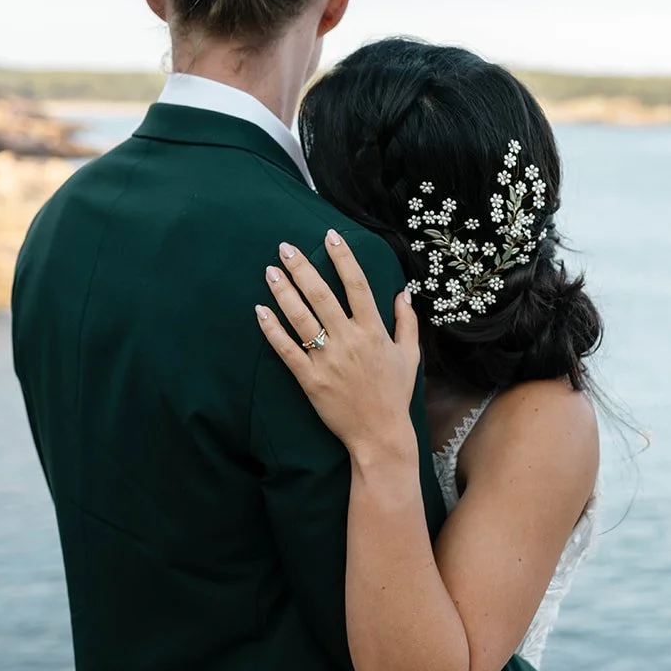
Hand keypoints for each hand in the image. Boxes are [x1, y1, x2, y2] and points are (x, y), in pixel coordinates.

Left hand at [255, 230, 419, 460]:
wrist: (380, 435)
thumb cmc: (394, 395)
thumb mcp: (409, 356)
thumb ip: (407, 322)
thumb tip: (404, 293)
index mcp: (374, 331)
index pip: (357, 285)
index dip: (343, 258)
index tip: (330, 236)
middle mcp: (350, 341)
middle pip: (322, 296)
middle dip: (302, 268)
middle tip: (285, 247)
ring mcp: (328, 360)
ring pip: (301, 319)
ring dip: (284, 292)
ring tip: (270, 272)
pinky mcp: (311, 379)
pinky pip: (287, 350)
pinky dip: (272, 330)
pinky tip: (260, 311)